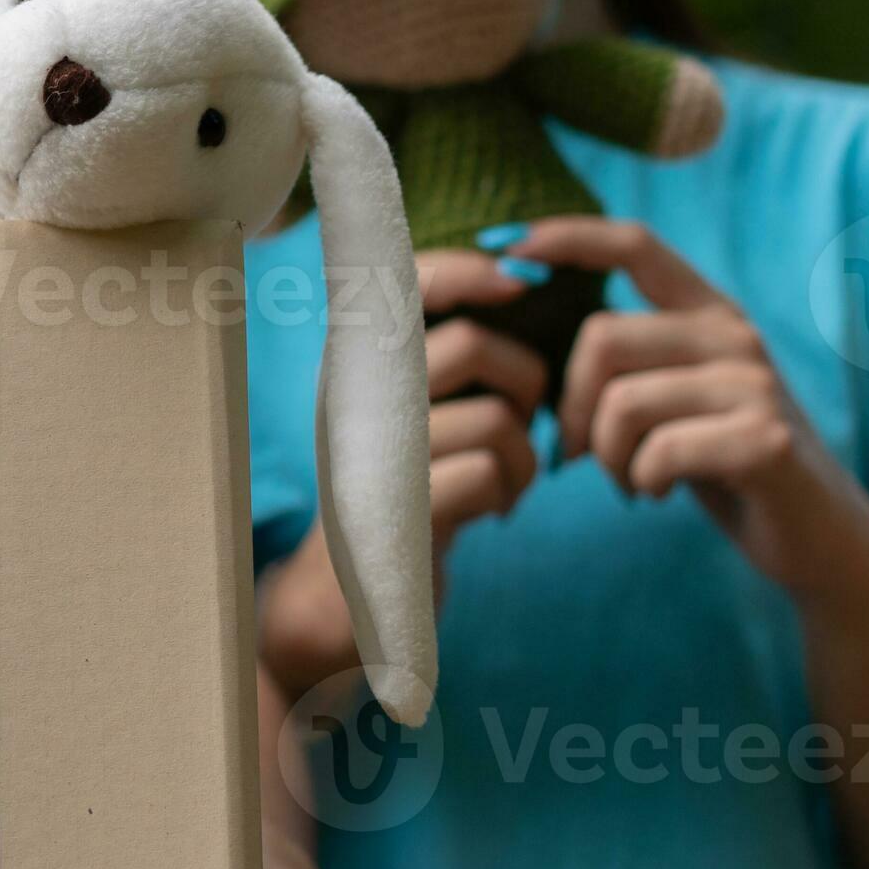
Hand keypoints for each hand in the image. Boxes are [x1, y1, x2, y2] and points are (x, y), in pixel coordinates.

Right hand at [259, 249, 541, 695]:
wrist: (339, 599)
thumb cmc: (395, 494)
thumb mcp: (408, 417)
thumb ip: (445, 358)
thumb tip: (517, 285)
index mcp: (358, 368)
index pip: (405, 285)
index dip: (467, 269)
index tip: (519, 280)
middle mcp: (359, 402)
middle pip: (468, 346)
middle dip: (524, 378)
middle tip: (528, 411)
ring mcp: (378, 457)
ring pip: (494, 419)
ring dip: (524, 453)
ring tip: (510, 478)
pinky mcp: (403, 512)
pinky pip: (489, 474)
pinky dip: (509, 492)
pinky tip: (494, 511)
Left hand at [521, 217, 868, 608]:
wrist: (817, 535)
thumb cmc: (720, 465)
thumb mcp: (672, 398)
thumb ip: (625, 362)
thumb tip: (526, 348)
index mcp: (708, 313)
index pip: (633, 244)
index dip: (565, 237)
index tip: (503, 245)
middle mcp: (735, 335)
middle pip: (601, 338)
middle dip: (569, 408)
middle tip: (580, 456)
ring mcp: (755, 384)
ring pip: (621, 402)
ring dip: (607, 457)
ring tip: (630, 479)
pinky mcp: (764, 439)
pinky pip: (657, 451)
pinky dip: (641, 481)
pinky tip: (659, 492)